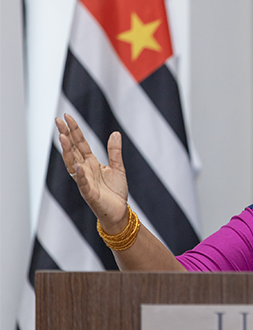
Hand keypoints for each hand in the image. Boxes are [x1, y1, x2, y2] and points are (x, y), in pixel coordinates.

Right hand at [55, 114, 128, 232]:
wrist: (119, 212)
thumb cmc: (115, 192)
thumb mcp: (118, 168)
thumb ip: (114, 152)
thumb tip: (116, 133)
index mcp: (91, 163)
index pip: (79, 143)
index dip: (74, 130)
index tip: (67, 116)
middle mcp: (84, 170)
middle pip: (72, 150)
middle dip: (65, 135)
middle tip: (58, 121)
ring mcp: (85, 181)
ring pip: (72, 164)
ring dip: (67, 151)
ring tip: (63, 137)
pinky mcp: (89, 194)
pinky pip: (83, 183)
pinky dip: (80, 175)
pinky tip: (78, 166)